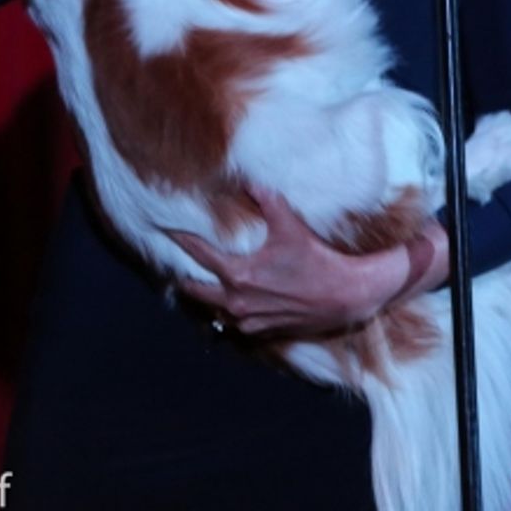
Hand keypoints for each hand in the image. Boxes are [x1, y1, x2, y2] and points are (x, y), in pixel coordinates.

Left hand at [169, 188, 448, 337]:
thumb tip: (251, 180)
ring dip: (205, 297)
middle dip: (183, 277)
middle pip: (196, 291)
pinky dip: (227, 314)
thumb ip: (268, 201)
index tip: (164, 230)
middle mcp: (238, 302)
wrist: (346, 297)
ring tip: (195, 284)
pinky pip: (236, 325)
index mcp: (239, 275)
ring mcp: (250, 321)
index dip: (180, 240)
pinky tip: (229, 305)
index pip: (199, 255)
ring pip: (214, 311)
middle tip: (171, 264)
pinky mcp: (264, 331)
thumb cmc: (317, 261)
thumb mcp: (291, 227)